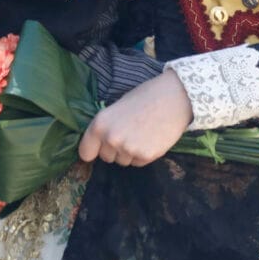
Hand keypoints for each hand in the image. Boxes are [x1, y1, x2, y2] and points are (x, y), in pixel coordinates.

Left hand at [78, 71, 192, 166]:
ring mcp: (128, 149)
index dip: (93, 150)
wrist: (173, 98)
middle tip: (129, 133)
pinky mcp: (145, 156)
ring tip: (142, 134)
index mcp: (99, 124)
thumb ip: (107, 126)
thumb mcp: (117, 108)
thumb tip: (101, 142)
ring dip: (129, 152)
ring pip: (123, 161)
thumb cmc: (144, 97)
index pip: (85, 152)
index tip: (99, 148)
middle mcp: (111, 139)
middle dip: (115, 150)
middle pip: (106, 158)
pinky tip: (152, 139)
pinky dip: (143, 154)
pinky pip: (138, 162)